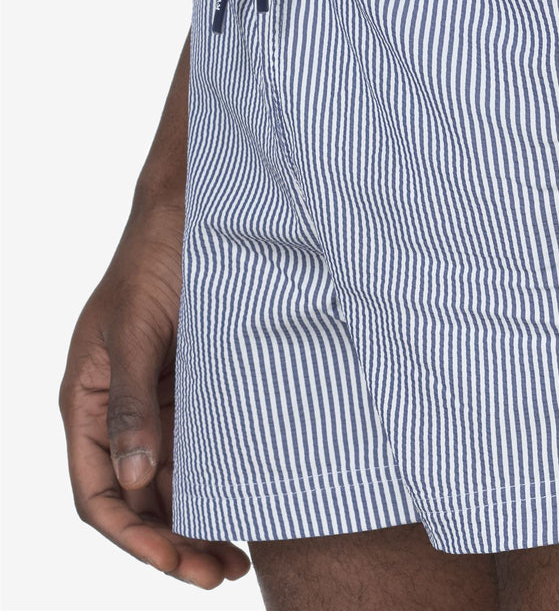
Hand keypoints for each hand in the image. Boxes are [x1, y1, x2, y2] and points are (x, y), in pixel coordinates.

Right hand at [58, 201, 251, 588]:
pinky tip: (246, 497)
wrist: (192, 214)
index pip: (98, 493)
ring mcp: (156, 401)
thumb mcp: (136, 332)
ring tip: (240, 554)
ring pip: (172, 479)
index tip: (179, 562)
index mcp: (86, 402)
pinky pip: (200, 445)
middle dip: (173, 542)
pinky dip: (217, 477)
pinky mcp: (190, 386)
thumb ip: (132, 405)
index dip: (135, 538)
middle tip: (223, 571)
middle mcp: (118, 411)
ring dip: (198, 518)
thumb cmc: (152, 262)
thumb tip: (135, 483)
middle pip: (139, 498)